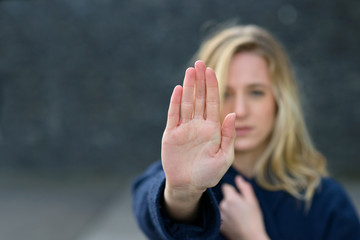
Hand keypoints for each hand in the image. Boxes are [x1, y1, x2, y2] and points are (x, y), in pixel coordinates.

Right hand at [162, 61, 235, 219]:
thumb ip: (229, 136)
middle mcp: (198, 125)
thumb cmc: (209, 174)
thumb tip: (232, 114)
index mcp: (212, 129)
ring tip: (190, 70)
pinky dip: (174, 102)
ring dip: (188, 87)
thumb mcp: (225, 158)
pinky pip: (173, 115)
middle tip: (200, 62)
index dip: (212, 86)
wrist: (188, 186)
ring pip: (186, 103)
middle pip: (199, 98)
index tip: (212, 70)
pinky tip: (177, 89)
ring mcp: (184, 128)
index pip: (213, 102)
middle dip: (200, 80)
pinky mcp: (171, 135)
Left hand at [220, 176, 268, 239]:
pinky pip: (221, 216)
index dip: (233, 191)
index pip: (226, 187)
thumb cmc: (254, 219)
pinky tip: (233, 222)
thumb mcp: (252, 201)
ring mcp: (219, 215)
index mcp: (231, 198)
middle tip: (241, 209)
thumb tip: (238, 178)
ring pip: (222, 206)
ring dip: (228, 209)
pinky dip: (226, 217)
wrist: (250, 238)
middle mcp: (222, 205)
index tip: (239, 197)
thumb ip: (244, 188)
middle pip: (224, 197)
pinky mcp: (218, 224)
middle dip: (231, 200)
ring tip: (238, 217)